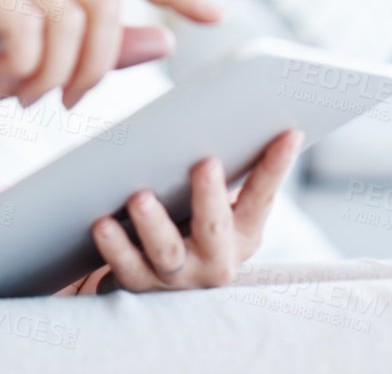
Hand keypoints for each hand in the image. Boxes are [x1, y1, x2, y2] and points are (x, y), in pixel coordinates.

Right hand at [0, 0, 223, 121]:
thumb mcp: (45, 71)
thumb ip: (101, 53)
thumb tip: (165, 37)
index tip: (215, 17)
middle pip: (104, 3)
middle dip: (98, 65)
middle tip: (67, 102)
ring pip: (69, 18)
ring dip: (56, 73)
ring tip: (28, 94)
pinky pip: (28, 26)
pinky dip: (24, 66)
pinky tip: (2, 78)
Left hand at [70, 129, 305, 294]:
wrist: (160, 280)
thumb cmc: (192, 221)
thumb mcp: (216, 202)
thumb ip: (221, 168)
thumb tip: (226, 104)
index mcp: (243, 232)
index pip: (263, 196)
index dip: (277, 166)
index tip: (290, 132)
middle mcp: (216, 259)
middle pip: (214, 227)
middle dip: (210, 196)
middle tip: (206, 162)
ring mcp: (179, 276)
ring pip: (167, 251)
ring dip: (154, 224)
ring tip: (140, 197)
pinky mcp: (142, 285)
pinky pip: (127, 267)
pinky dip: (115, 247)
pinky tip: (102, 223)